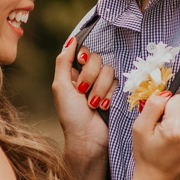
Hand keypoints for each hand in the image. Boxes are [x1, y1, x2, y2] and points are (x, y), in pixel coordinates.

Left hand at [53, 36, 115, 169]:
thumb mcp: (61, 87)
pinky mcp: (116, 94)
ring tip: (93, 104)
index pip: (85, 52)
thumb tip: (71, 40)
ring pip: (110, 71)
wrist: (88, 139)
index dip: (85, 56)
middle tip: (83, 92)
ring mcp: (103, 85)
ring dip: (100, 89)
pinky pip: (119, 83)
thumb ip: (63, 62)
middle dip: (91, 77)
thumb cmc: (71, 115)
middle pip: (98, 59)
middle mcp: (89, 76)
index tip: (81, 62)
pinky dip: (110, 96)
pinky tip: (103, 108)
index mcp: (74, 73)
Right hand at [128, 92, 179, 179]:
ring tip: (177, 139)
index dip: (167, 109)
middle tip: (168, 133)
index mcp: (176, 129)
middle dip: (178, 116)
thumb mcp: (139, 127)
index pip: (178, 99)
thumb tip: (167, 93)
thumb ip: (153, 105)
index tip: (162, 123)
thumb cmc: (147, 155)